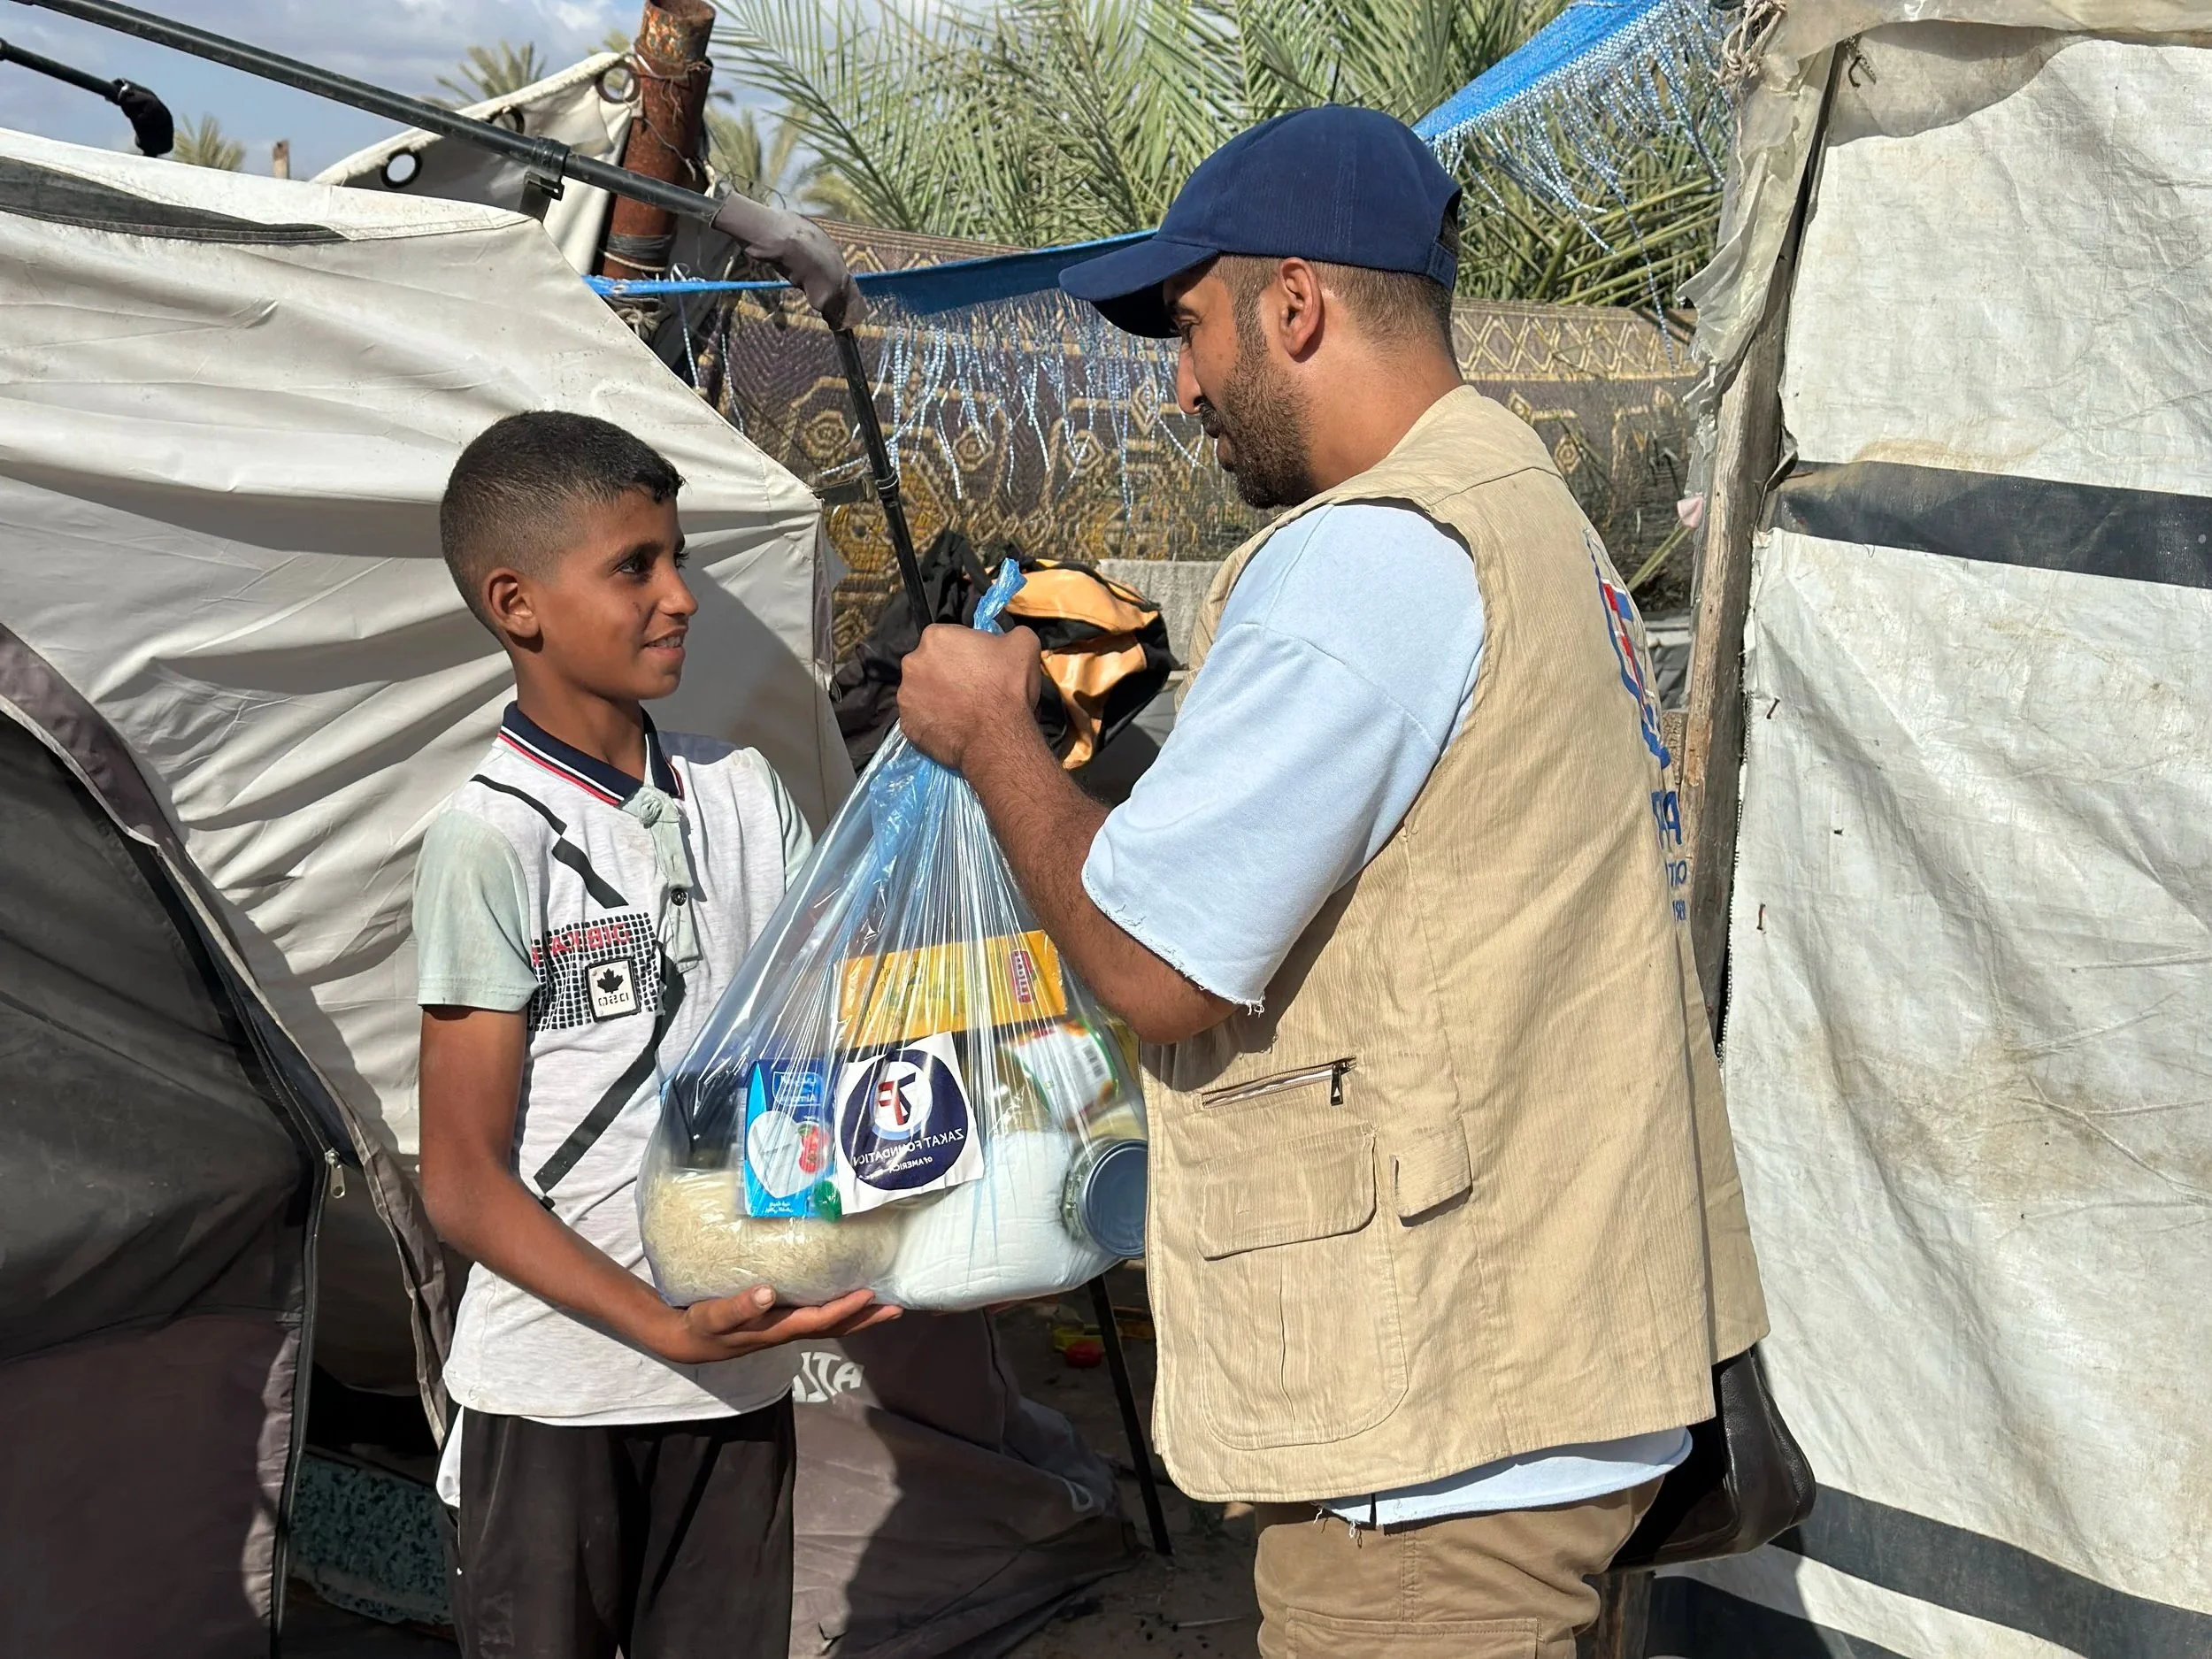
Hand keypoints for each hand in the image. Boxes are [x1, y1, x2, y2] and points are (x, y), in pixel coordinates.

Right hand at [648, 1286, 901, 1363]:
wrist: (687, 1339)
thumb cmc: (702, 1325)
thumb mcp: (714, 1317)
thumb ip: (738, 1308)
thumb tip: (766, 1292)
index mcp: (777, 1329)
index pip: (819, 1321)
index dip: (844, 1309)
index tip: (869, 1294)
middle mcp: (788, 1331)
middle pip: (835, 1327)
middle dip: (865, 1318)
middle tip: (898, 1306)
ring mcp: (786, 1328)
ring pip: (829, 1324)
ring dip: (858, 1315)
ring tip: (885, 1303)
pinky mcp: (781, 1320)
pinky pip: (817, 1316)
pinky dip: (838, 1308)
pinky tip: (849, 1294)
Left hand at [897, 624, 1044, 770]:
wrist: (997, 735)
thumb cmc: (1007, 686)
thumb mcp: (1024, 644)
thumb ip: (1008, 633)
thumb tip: (1002, 639)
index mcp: (935, 637)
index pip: (948, 638)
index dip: (965, 651)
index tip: (980, 665)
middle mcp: (912, 663)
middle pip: (930, 664)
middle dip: (947, 673)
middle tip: (971, 689)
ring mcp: (904, 696)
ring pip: (922, 692)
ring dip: (937, 697)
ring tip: (962, 711)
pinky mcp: (906, 725)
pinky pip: (920, 719)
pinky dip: (933, 721)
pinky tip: (953, 726)